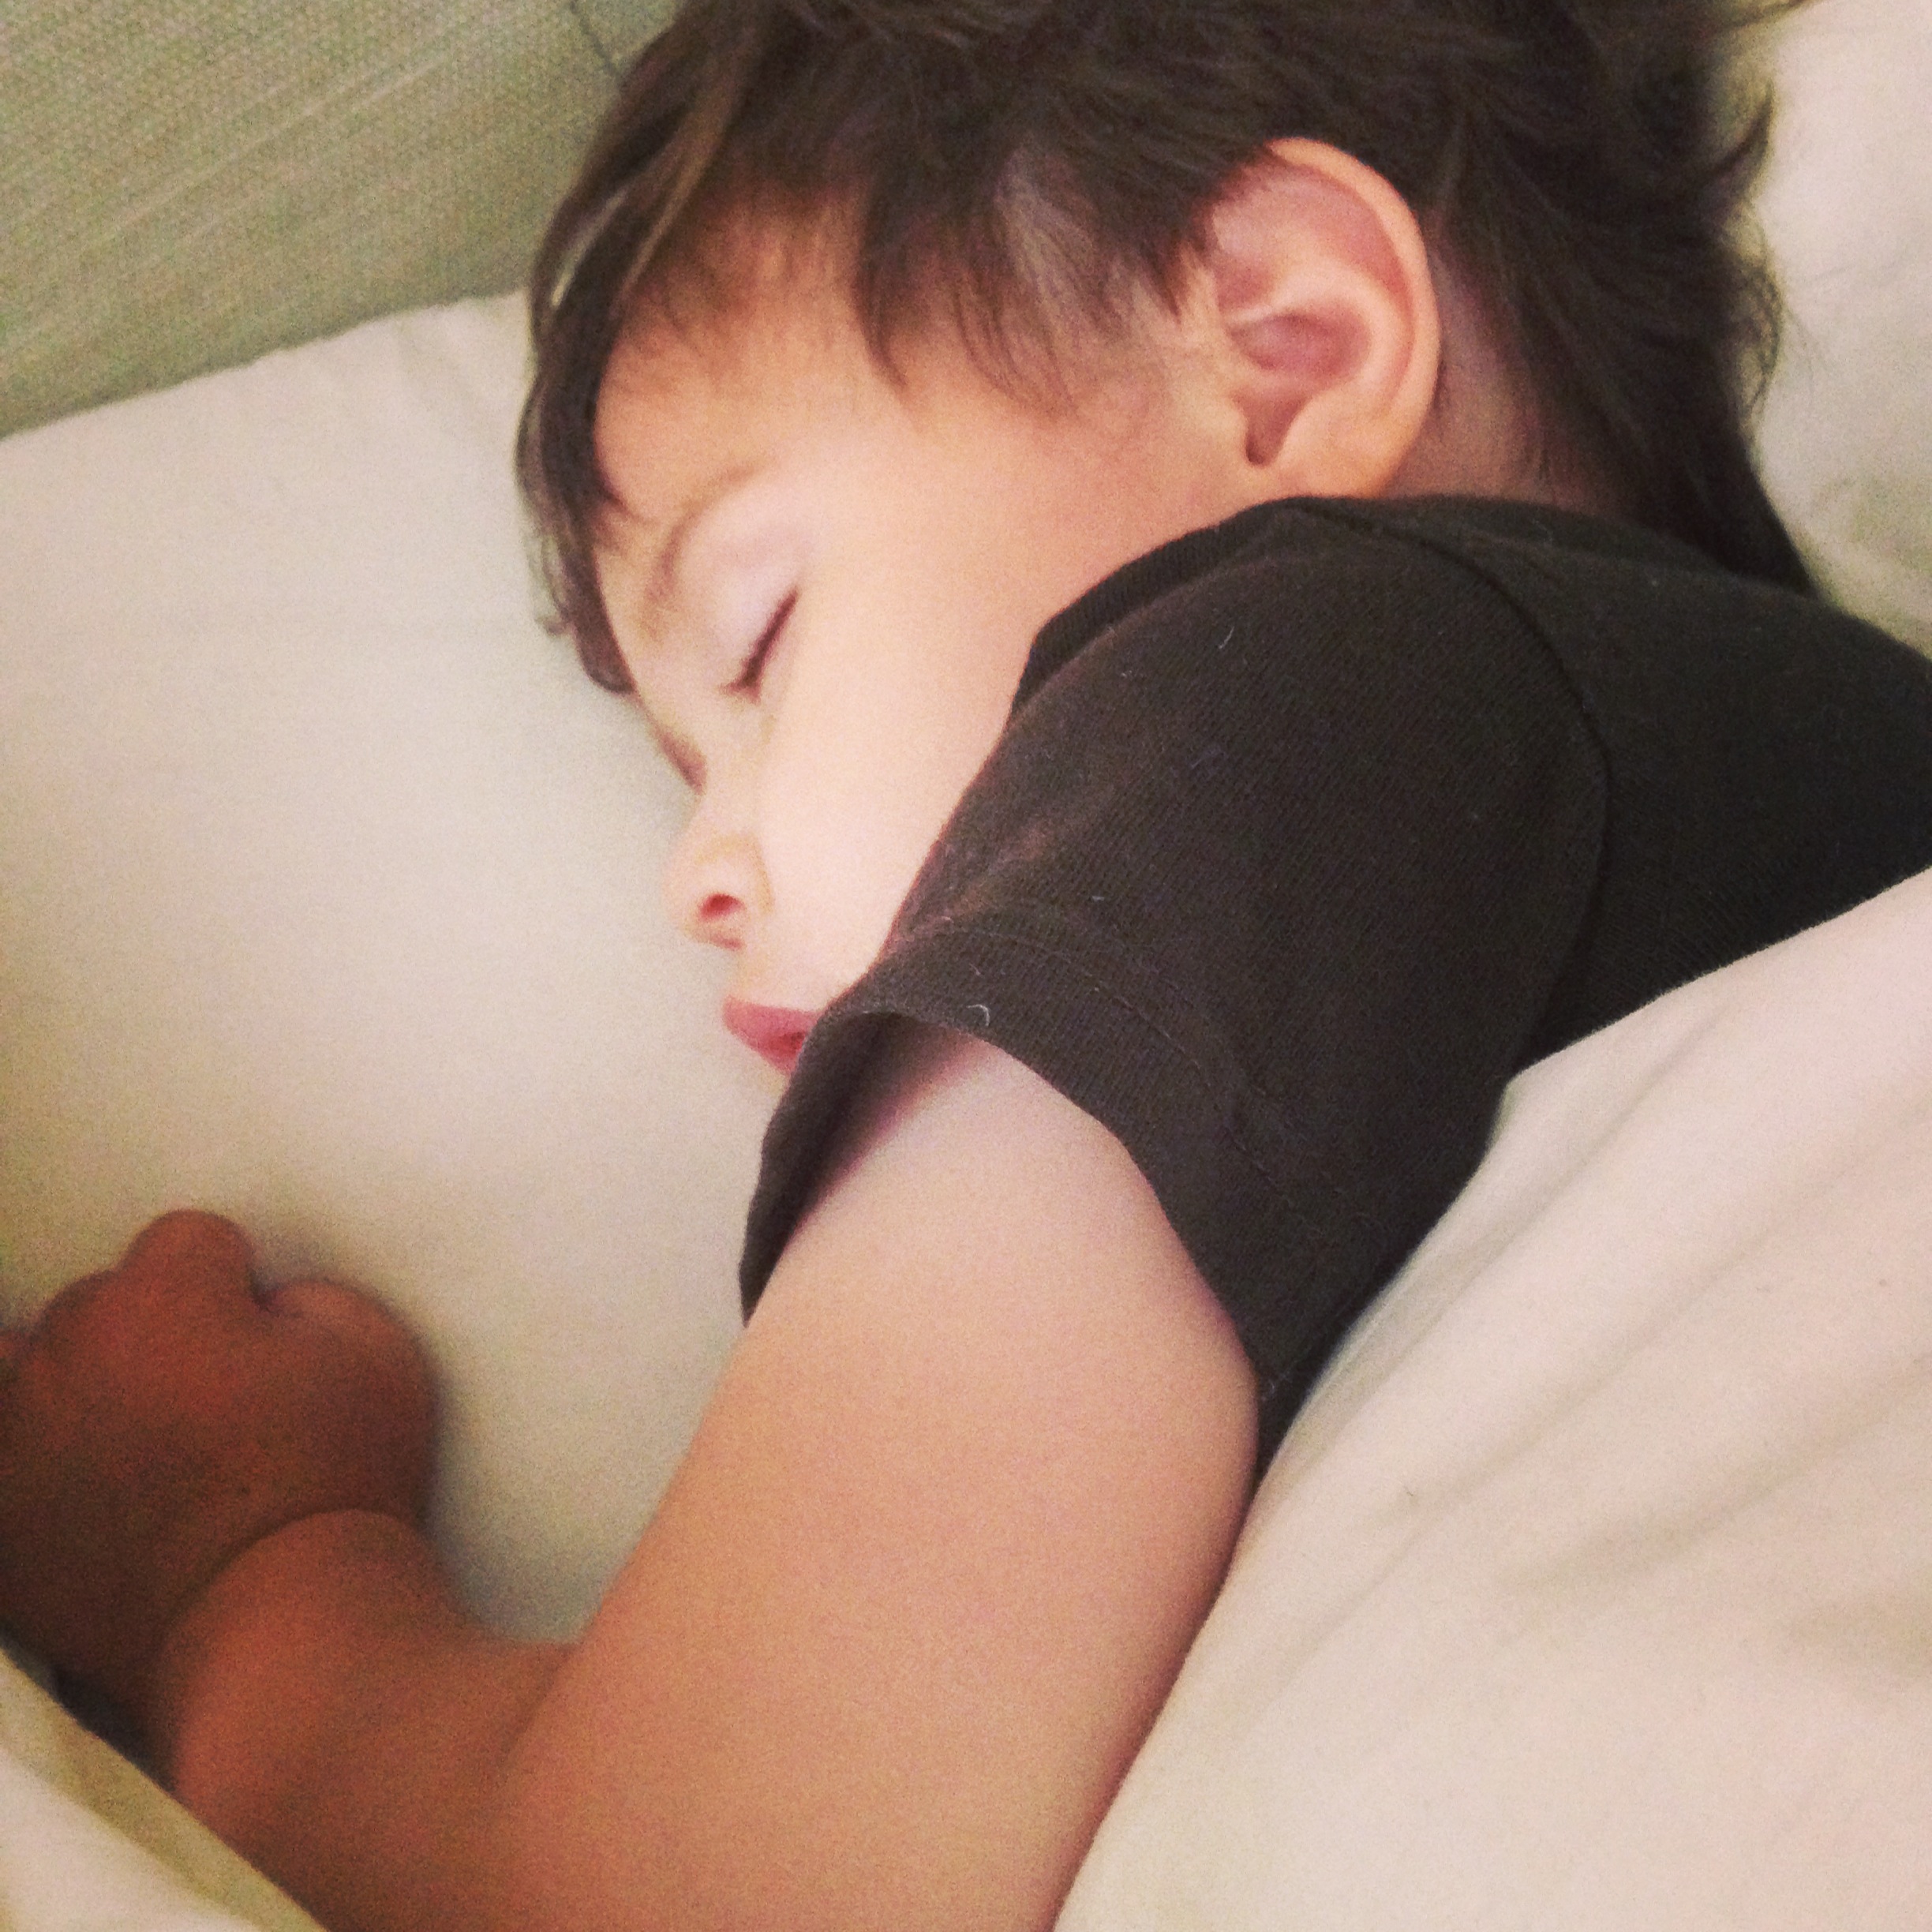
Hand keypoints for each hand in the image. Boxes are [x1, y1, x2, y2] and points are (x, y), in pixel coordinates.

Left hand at [0, 1211, 433, 1719]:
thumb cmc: (341, 1482)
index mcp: (162, 1298)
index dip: (238, 1286)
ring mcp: (18, 1439)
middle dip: (154, 1333)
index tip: (265, 1342)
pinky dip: (32, 1455)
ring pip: (24, 1365)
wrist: (283, 1625)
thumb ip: (309, 1295)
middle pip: (102, 1300)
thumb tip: (262, 1308)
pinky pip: (2, 1451)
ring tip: (126, 1434)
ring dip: (69, 1383)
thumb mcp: (378, 1350)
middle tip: (210, 1403)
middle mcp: (71, 1352)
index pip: (190, 1239)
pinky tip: (82, 1485)